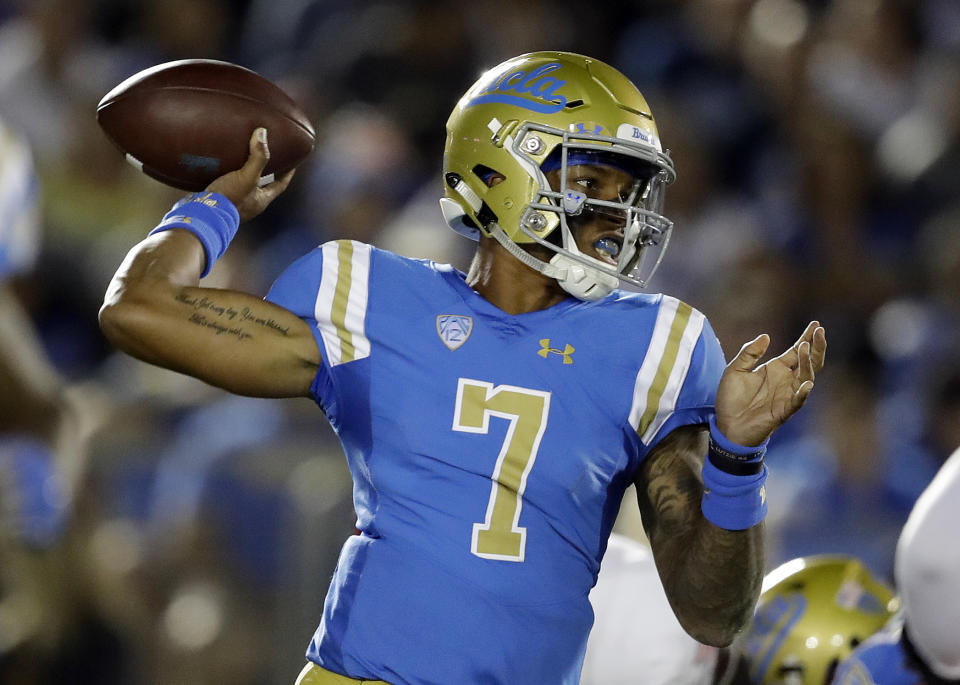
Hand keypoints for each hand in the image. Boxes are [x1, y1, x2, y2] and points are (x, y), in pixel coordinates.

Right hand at [206, 128, 294, 221]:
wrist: (203, 214)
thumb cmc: (230, 199)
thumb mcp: (247, 177)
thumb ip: (257, 157)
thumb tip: (262, 133)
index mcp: (261, 200)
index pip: (281, 185)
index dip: (287, 173)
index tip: (292, 162)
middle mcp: (250, 203)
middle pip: (262, 184)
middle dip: (264, 170)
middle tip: (264, 154)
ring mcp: (234, 202)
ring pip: (243, 183)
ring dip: (243, 171)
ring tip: (241, 155)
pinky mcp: (218, 199)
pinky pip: (226, 183)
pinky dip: (225, 174)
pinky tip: (219, 163)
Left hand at [714, 321, 826, 445]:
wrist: (727, 425)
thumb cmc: (731, 398)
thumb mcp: (735, 370)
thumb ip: (749, 353)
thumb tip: (765, 336)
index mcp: (776, 368)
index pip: (796, 351)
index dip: (807, 338)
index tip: (816, 324)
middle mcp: (786, 380)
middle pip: (809, 361)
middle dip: (816, 346)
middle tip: (820, 331)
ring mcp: (787, 395)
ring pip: (807, 377)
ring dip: (807, 362)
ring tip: (805, 347)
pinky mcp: (784, 410)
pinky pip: (798, 401)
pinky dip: (803, 392)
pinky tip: (807, 383)